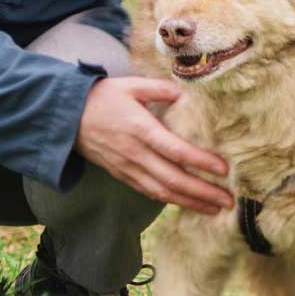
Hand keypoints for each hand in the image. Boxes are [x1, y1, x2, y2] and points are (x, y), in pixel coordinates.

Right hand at [76, 77, 232, 213]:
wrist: (66, 118)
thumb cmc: (100, 98)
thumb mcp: (129, 85)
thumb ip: (158, 89)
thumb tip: (183, 94)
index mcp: (140, 129)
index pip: (176, 151)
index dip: (201, 162)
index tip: (223, 170)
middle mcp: (135, 153)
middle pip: (174, 179)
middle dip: (203, 193)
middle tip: (227, 201)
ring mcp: (127, 168)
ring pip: (162, 192)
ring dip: (190, 203)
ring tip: (214, 209)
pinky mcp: (121, 175)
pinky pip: (148, 192)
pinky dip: (169, 200)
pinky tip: (186, 203)